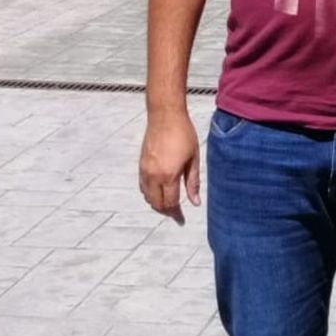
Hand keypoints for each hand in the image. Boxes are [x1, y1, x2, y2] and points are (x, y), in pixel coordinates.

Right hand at [139, 109, 200, 223]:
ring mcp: (145, 171)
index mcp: (169, 175)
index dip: (176, 214)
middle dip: (166, 211)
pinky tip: (158, 192)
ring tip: (168, 204)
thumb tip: (195, 202)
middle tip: (176, 214)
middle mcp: (154, 176)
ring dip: (157, 204)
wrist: (165, 116)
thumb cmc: (183, 133)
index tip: (181, 220)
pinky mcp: (141, 165)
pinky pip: (142, 187)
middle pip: (157, 204)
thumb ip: (192, 182)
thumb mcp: (193, 158)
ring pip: (148, 197)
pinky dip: (149, 194)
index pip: (170, 203)